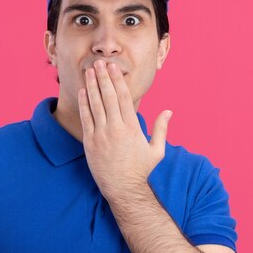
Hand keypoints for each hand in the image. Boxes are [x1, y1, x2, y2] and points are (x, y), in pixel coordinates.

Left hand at [78, 60, 171, 201]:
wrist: (123, 190)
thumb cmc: (141, 171)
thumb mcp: (156, 150)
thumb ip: (161, 129)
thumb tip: (168, 111)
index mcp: (132, 127)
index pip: (123, 97)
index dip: (118, 80)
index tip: (114, 67)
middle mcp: (116, 128)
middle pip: (108, 96)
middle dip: (104, 77)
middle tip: (99, 62)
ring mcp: (101, 135)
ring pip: (95, 105)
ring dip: (92, 86)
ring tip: (90, 71)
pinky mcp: (90, 143)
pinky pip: (86, 119)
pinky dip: (84, 104)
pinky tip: (83, 91)